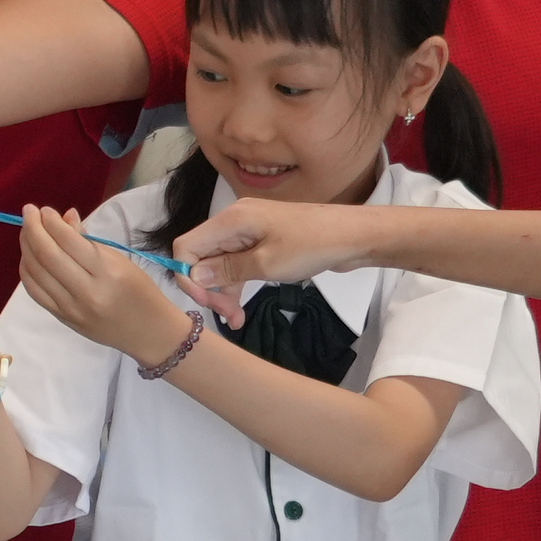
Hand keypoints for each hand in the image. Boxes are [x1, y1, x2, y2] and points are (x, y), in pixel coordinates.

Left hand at [17, 204, 195, 363]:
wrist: (148, 332)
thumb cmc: (140, 291)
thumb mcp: (121, 260)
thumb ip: (89, 241)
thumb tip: (64, 217)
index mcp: (107, 272)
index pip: (69, 241)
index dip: (51, 222)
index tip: (44, 210)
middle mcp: (87, 292)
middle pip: (48, 255)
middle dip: (33, 229)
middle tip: (29, 212)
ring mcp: (72, 309)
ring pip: (37, 273)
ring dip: (26, 248)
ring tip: (27, 231)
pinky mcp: (63, 319)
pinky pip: (36, 292)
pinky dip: (28, 271)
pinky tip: (28, 257)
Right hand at [173, 196, 369, 314]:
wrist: (354, 236)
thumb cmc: (313, 245)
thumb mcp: (267, 263)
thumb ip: (227, 271)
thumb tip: (194, 276)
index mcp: (231, 220)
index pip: (187, 246)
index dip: (187, 276)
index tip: (207, 303)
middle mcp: (235, 222)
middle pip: (202, 257)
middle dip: (208, 288)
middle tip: (227, 316)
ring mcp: (249, 232)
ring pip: (219, 264)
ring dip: (223, 292)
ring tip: (237, 320)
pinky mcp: (263, 241)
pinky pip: (237, 264)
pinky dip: (237, 285)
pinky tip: (242, 308)